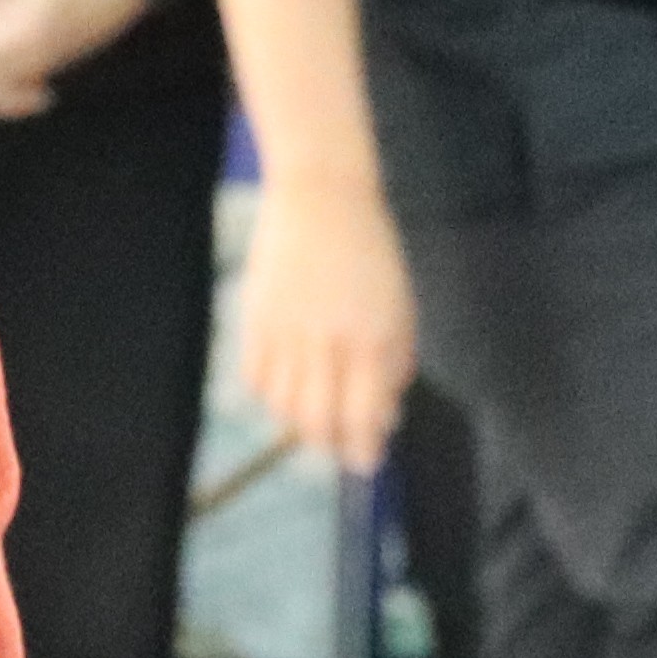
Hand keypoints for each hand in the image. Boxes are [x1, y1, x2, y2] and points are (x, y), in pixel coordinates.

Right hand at [239, 170, 417, 475]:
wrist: (322, 195)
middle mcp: (328, 340)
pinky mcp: (255, 319)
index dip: (364, 450)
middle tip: (339, 446)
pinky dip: (269, 397)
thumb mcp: (401, 308)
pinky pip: (255, 381)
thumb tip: (384, 416)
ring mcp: (287, 331)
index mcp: (373, 337)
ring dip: (299, 425)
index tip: (366, 462)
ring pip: (283, 409)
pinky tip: (285, 386)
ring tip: (314, 415)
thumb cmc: (372, 252)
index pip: (364, 417)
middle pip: (318, 423)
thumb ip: (395, 364)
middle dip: (330, 447)